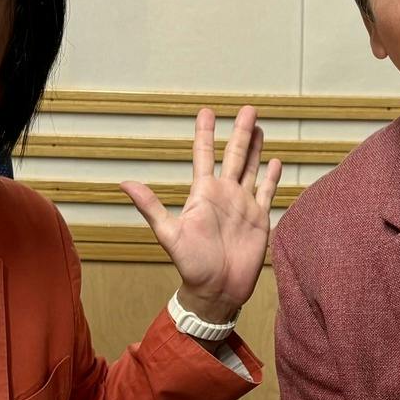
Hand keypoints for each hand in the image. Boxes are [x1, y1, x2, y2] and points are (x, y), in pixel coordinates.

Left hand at [124, 105, 281, 323]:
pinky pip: (266, 192)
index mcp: (203, 194)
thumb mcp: (168, 234)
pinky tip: (274, 161)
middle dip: (240, 132)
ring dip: (256, 148)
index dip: (205, 133)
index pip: (204, 155)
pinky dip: (271, 177)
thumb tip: (124, 183)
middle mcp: (224, 195)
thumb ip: (150, 206)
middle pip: (234, 155)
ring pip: (251, 168)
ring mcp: (243, 205)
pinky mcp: (259, 218)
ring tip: (259, 127)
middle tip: (248, 108)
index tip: (206, 111)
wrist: (217, 291)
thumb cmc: (191, 266)